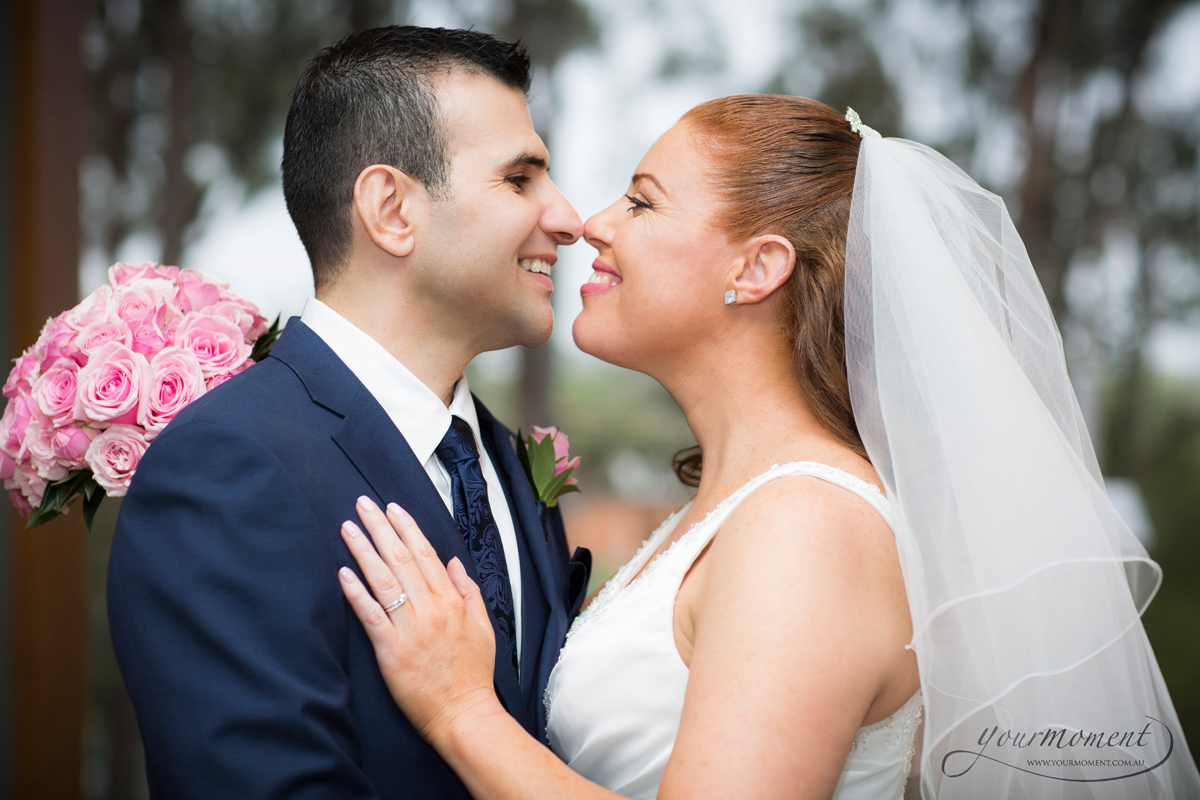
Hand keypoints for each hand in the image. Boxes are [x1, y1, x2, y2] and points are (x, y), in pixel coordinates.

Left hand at [338, 496, 499, 745]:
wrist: (464, 714)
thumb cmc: (472, 675)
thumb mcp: (483, 627)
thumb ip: (468, 592)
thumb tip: (454, 563)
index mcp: (451, 601)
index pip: (425, 555)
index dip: (407, 529)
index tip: (392, 509)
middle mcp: (431, 609)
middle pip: (401, 559)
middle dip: (380, 528)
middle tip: (363, 505)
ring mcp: (410, 629)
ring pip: (384, 580)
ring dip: (364, 550)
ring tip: (348, 528)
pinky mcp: (392, 651)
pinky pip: (371, 615)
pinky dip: (357, 592)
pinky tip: (343, 573)